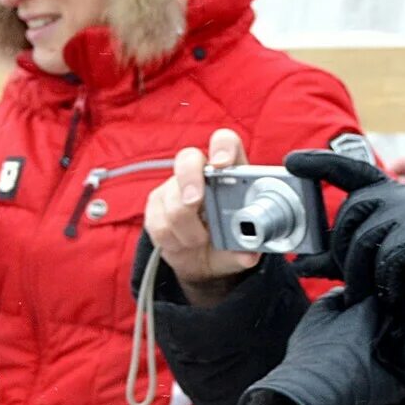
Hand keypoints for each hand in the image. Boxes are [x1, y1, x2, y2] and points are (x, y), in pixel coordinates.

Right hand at [142, 129, 262, 305]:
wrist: (202, 262)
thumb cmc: (226, 244)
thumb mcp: (242, 247)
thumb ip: (247, 247)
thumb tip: (248, 253)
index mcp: (230, 172)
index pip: (224, 142)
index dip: (222, 147)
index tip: (222, 164)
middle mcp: (200, 174)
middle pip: (188, 159)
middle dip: (190, 180)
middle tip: (194, 201)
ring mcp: (175, 188)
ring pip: (172, 199)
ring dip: (186, 228)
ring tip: (199, 240)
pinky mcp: (156, 207)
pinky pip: (158, 222)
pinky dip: (173, 239)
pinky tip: (183, 244)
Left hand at [287, 150, 404, 337]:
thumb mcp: (365, 264)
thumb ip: (334, 258)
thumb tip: (297, 263)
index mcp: (388, 196)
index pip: (350, 170)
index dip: (320, 164)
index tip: (290, 162)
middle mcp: (403, 196)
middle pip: (349, 214)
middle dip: (342, 252)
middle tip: (359, 279)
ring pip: (362, 239)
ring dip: (361, 273)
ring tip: (378, 288)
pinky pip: (385, 258)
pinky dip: (384, 281)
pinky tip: (397, 287)